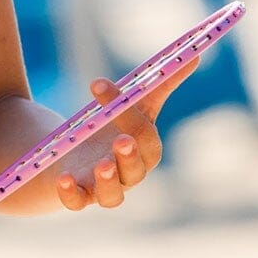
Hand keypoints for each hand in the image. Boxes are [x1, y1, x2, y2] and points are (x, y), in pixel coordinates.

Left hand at [55, 57, 196, 209]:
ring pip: (113, 195)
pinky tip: (64, 179)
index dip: (127, 111)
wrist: (79, 154)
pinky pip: (77, 202)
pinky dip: (71, 194)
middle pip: (135, 170)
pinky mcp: (79, 195)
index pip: (144, 134)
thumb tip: (192, 55)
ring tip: (101, 165)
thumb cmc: (114, 127)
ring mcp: (104, 188)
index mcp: (145, 149)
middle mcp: (129, 173)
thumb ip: (160, 83)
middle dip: (130, 155)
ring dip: (108, 180)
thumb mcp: (134, 104)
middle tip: (121, 140)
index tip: (97, 83)